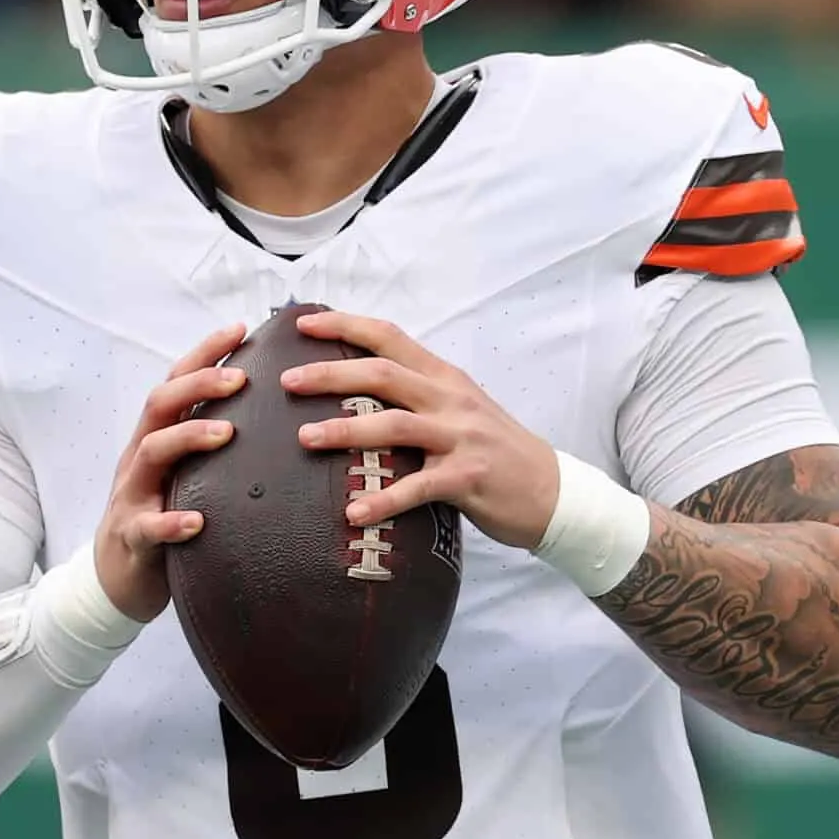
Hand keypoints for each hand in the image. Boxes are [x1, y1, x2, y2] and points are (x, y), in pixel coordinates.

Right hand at [92, 322, 247, 621]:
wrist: (117, 579)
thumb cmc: (162, 515)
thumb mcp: (185, 475)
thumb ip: (212, 446)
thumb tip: (272, 417)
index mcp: (156, 437)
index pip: (176, 383)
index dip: (203, 353)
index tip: (239, 329)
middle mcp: (140, 457)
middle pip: (159, 406)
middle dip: (198, 385)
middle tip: (240, 378)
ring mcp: (132, 495)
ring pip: (150, 453)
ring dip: (188, 438)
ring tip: (227, 434)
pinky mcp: (131, 537)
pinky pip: (147, 527)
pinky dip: (170, 522)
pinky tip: (197, 522)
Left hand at [284, 310, 561, 549]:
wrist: (552, 491)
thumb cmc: (495, 451)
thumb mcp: (460, 409)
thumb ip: (418, 395)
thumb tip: (357, 390)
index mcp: (444, 378)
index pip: (390, 338)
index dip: (346, 326)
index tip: (303, 326)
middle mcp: (451, 400)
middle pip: (382, 374)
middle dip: (330, 374)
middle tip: (286, 382)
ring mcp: (461, 438)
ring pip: (394, 425)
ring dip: (345, 430)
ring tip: (305, 438)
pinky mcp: (468, 479)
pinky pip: (418, 488)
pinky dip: (383, 500)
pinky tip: (353, 513)